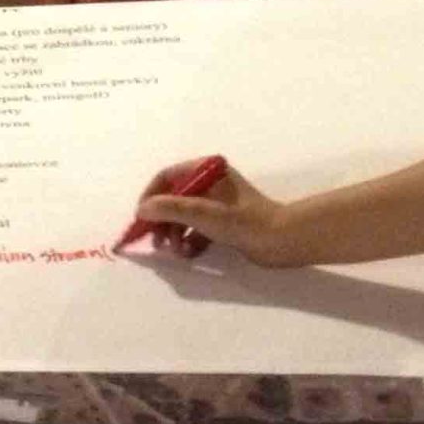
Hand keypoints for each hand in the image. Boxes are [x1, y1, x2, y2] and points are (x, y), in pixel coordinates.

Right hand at [130, 158, 301, 265]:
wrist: (282, 241)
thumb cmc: (243, 222)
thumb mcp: (203, 213)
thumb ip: (170, 209)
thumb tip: (142, 210)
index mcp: (207, 170)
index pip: (167, 177)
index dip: (150, 197)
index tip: (140, 219)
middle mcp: (211, 182)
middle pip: (173, 198)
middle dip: (163, 221)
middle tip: (156, 242)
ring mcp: (218, 203)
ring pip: (184, 216)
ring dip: (175, 234)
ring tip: (177, 252)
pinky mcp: (224, 222)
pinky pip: (197, 229)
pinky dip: (190, 241)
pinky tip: (189, 254)